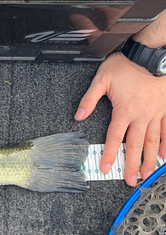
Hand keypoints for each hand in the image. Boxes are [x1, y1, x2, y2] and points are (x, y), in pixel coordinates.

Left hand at [74, 52, 165, 185]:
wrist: (152, 53)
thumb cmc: (126, 65)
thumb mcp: (101, 79)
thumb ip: (89, 99)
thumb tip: (78, 116)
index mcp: (124, 111)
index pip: (114, 138)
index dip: (109, 154)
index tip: (105, 168)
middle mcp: (140, 116)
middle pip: (135, 145)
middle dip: (131, 164)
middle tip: (130, 181)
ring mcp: (155, 113)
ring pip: (153, 141)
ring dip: (149, 159)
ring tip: (147, 174)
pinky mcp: (164, 108)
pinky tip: (165, 155)